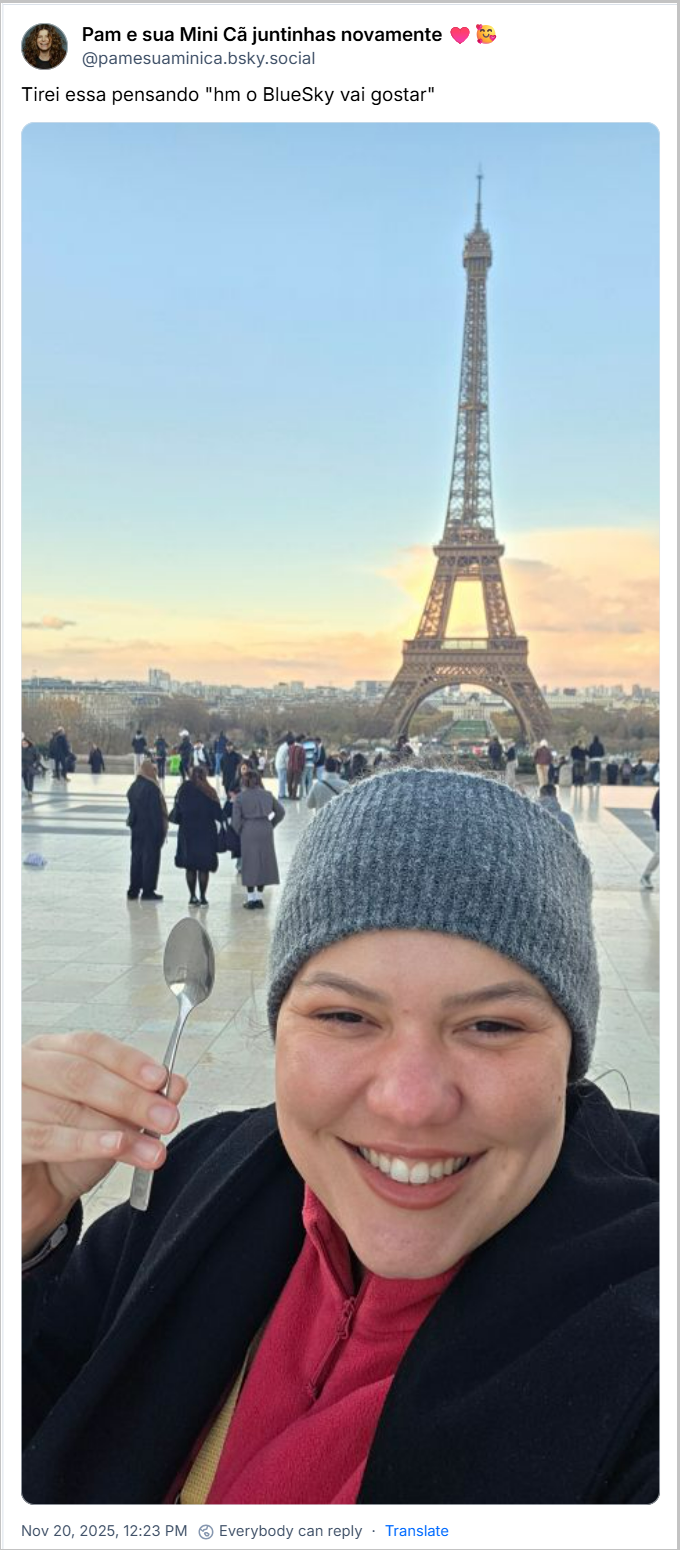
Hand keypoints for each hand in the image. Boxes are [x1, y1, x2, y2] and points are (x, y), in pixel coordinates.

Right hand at [22, 1031, 187, 1256]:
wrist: (38, 1193)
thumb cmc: (69, 1147)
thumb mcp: (112, 1118)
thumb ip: (141, 1097)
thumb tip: (175, 1085)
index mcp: (50, 1051)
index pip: (90, 1045)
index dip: (127, 1061)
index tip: (160, 1079)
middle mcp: (25, 1069)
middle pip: (79, 1075)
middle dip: (130, 1097)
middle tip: (167, 1116)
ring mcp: (11, 1102)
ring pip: (68, 1108)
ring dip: (119, 1129)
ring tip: (153, 1148)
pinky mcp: (8, 1138)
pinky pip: (47, 1138)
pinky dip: (87, 1143)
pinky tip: (116, 1146)